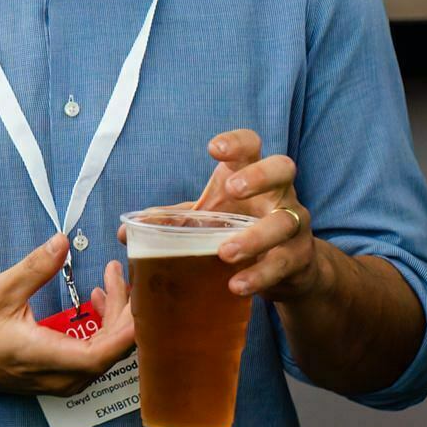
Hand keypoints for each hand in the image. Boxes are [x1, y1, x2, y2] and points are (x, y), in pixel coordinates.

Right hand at [0, 233, 136, 397]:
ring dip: (115, 318)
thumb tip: (62, 241)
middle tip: (117, 273)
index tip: (130, 286)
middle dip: (124, 309)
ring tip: (106, 283)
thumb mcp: (1, 292)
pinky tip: (94, 303)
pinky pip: (99, 355)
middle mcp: (66, 378)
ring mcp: (68, 382)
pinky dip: (104, 328)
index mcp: (51, 358)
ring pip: (110, 353)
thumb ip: (35, 268)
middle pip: (116, 348)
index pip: (107, 350)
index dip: (127, 321)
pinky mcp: (66, 378)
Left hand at [191, 129, 325, 300]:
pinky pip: (282, 263)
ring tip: (225, 252)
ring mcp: (294, 224)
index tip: (214, 149)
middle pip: (282, 169)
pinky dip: (258, 275)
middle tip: (232, 189)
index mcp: (253, 175)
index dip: (236, 142)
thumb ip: (174, 219)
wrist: (289, 268)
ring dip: (254, 236)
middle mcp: (279, 194)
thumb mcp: (210, 218)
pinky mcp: (299, 257)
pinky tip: (236, 284)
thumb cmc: (242, 228)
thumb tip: (127, 230)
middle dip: (259, 175)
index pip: (251, 145)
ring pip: (284, 222)